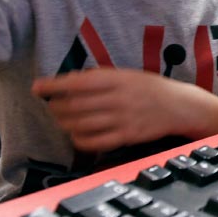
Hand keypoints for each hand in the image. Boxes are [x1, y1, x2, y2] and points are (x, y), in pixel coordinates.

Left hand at [32, 68, 184, 151]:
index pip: (77, 82)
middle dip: (55, 107)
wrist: (180, 106)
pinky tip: (76, 135)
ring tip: (61, 120)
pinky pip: (95, 142)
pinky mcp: (127, 137)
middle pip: (75, 105)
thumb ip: (101, 77)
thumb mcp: (127, 74)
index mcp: (117, 79)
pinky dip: (79, 140)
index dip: (53, 86)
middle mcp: (119, 98)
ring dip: (64, 123)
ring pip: (81, 124)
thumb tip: (70, 81)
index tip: (37, 87)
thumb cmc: (150, 88)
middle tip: (50, 106)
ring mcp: (123, 119)